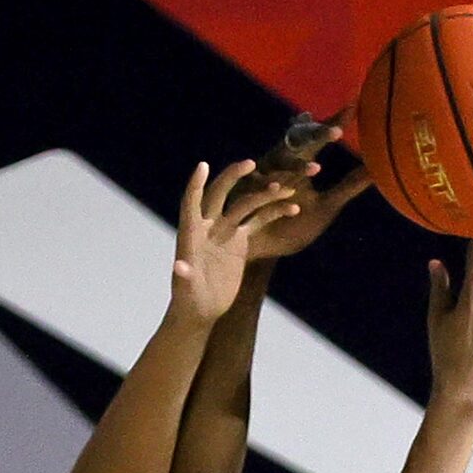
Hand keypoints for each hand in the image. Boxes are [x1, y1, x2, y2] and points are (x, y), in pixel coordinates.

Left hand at [170, 159, 299, 323]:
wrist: (202, 309)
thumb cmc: (189, 300)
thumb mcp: (186, 290)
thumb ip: (184, 276)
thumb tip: (179, 266)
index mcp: (191, 233)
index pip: (191, 203)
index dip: (196, 186)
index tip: (203, 166)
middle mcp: (208, 225)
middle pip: (219, 193)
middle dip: (233, 177)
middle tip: (250, 163)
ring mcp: (226, 231)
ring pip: (246, 204)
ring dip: (264, 194)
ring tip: (287, 188)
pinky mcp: (240, 241)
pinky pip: (259, 221)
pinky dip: (275, 213)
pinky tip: (294, 209)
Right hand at [229, 110, 371, 258]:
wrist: (263, 250)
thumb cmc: (293, 223)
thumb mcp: (327, 206)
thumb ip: (348, 186)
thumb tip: (377, 171)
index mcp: (297, 163)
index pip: (317, 139)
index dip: (334, 124)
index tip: (354, 107)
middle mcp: (278, 166)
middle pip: (297, 145)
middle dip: (315, 137)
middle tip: (338, 131)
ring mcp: (259, 182)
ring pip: (278, 169)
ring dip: (296, 169)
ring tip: (317, 168)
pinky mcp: (243, 200)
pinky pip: (258, 194)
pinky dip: (268, 192)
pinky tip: (279, 190)